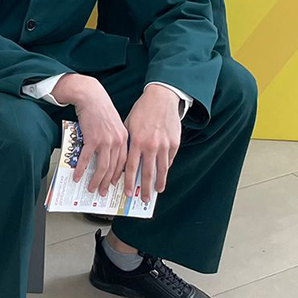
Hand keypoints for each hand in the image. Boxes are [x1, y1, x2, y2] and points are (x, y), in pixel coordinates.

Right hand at [55, 73, 128, 196]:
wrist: (90, 95)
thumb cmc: (100, 108)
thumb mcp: (114, 124)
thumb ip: (115, 139)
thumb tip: (109, 154)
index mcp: (124, 138)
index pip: (123, 163)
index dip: (118, 176)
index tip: (115, 185)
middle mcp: (117, 141)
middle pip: (114, 168)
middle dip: (107, 183)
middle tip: (102, 192)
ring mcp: (105, 140)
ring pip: (102, 167)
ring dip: (96, 180)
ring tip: (91, 187)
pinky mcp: (92, 139)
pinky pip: (87, 159)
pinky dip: (81, 169)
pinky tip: (77, 176)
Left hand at [124, 85, 181, 199]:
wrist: (161, 98)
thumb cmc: (142, 110)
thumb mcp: (129, 124)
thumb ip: (127, 142)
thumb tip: (123, 159)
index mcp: (137, 141)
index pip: (131, 167)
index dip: (129, 182)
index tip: (128, 192)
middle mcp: (151, 145)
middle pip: (148, 173)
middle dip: (145, 189)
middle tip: (144, 199)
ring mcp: (164, 145)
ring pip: (162, 170)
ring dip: (159, 182)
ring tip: (157, 191)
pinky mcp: (174, 143)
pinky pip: (169, 160)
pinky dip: (166, 168)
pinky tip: (163, 174)